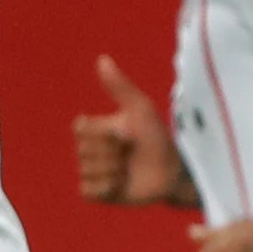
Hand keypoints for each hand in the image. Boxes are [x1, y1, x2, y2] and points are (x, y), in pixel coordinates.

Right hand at [78, 56, 185, 203]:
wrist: (172, 170)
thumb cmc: (157, 137)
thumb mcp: (141, 108)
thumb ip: (120, 86)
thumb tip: (103, 58)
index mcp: (94, 129)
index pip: (80, 128)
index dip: (103, 132)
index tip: (125, 131)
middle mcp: (89, 150)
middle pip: (85, 151)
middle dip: (114, 152)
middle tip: (131, 153)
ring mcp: (92, 171)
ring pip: (89, 170)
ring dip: (114, 170)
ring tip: (129, 169)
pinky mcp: (97, 192)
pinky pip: (88, 190)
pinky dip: (107, 187)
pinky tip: (123, 184)